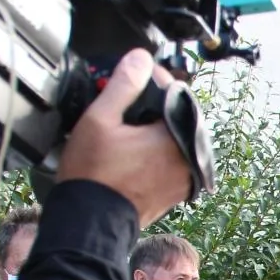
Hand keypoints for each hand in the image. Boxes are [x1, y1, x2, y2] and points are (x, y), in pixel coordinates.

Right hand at [56, 48, 191, 226]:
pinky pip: (172, 160)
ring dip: (154, 130)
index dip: (149, 81)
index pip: (173, 93)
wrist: (90, 221)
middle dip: (151, 108)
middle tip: (123, 107)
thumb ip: (123, 84)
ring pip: (174, 139)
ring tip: (125, 130)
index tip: (129, 80)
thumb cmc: (92, 174)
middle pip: (175, 117)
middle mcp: (188, 158)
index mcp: (176, 138)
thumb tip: (141, 58)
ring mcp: (185, 177)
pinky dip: (157, 152)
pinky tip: (131, 152)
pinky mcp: (177, 191)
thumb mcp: (100, 119)